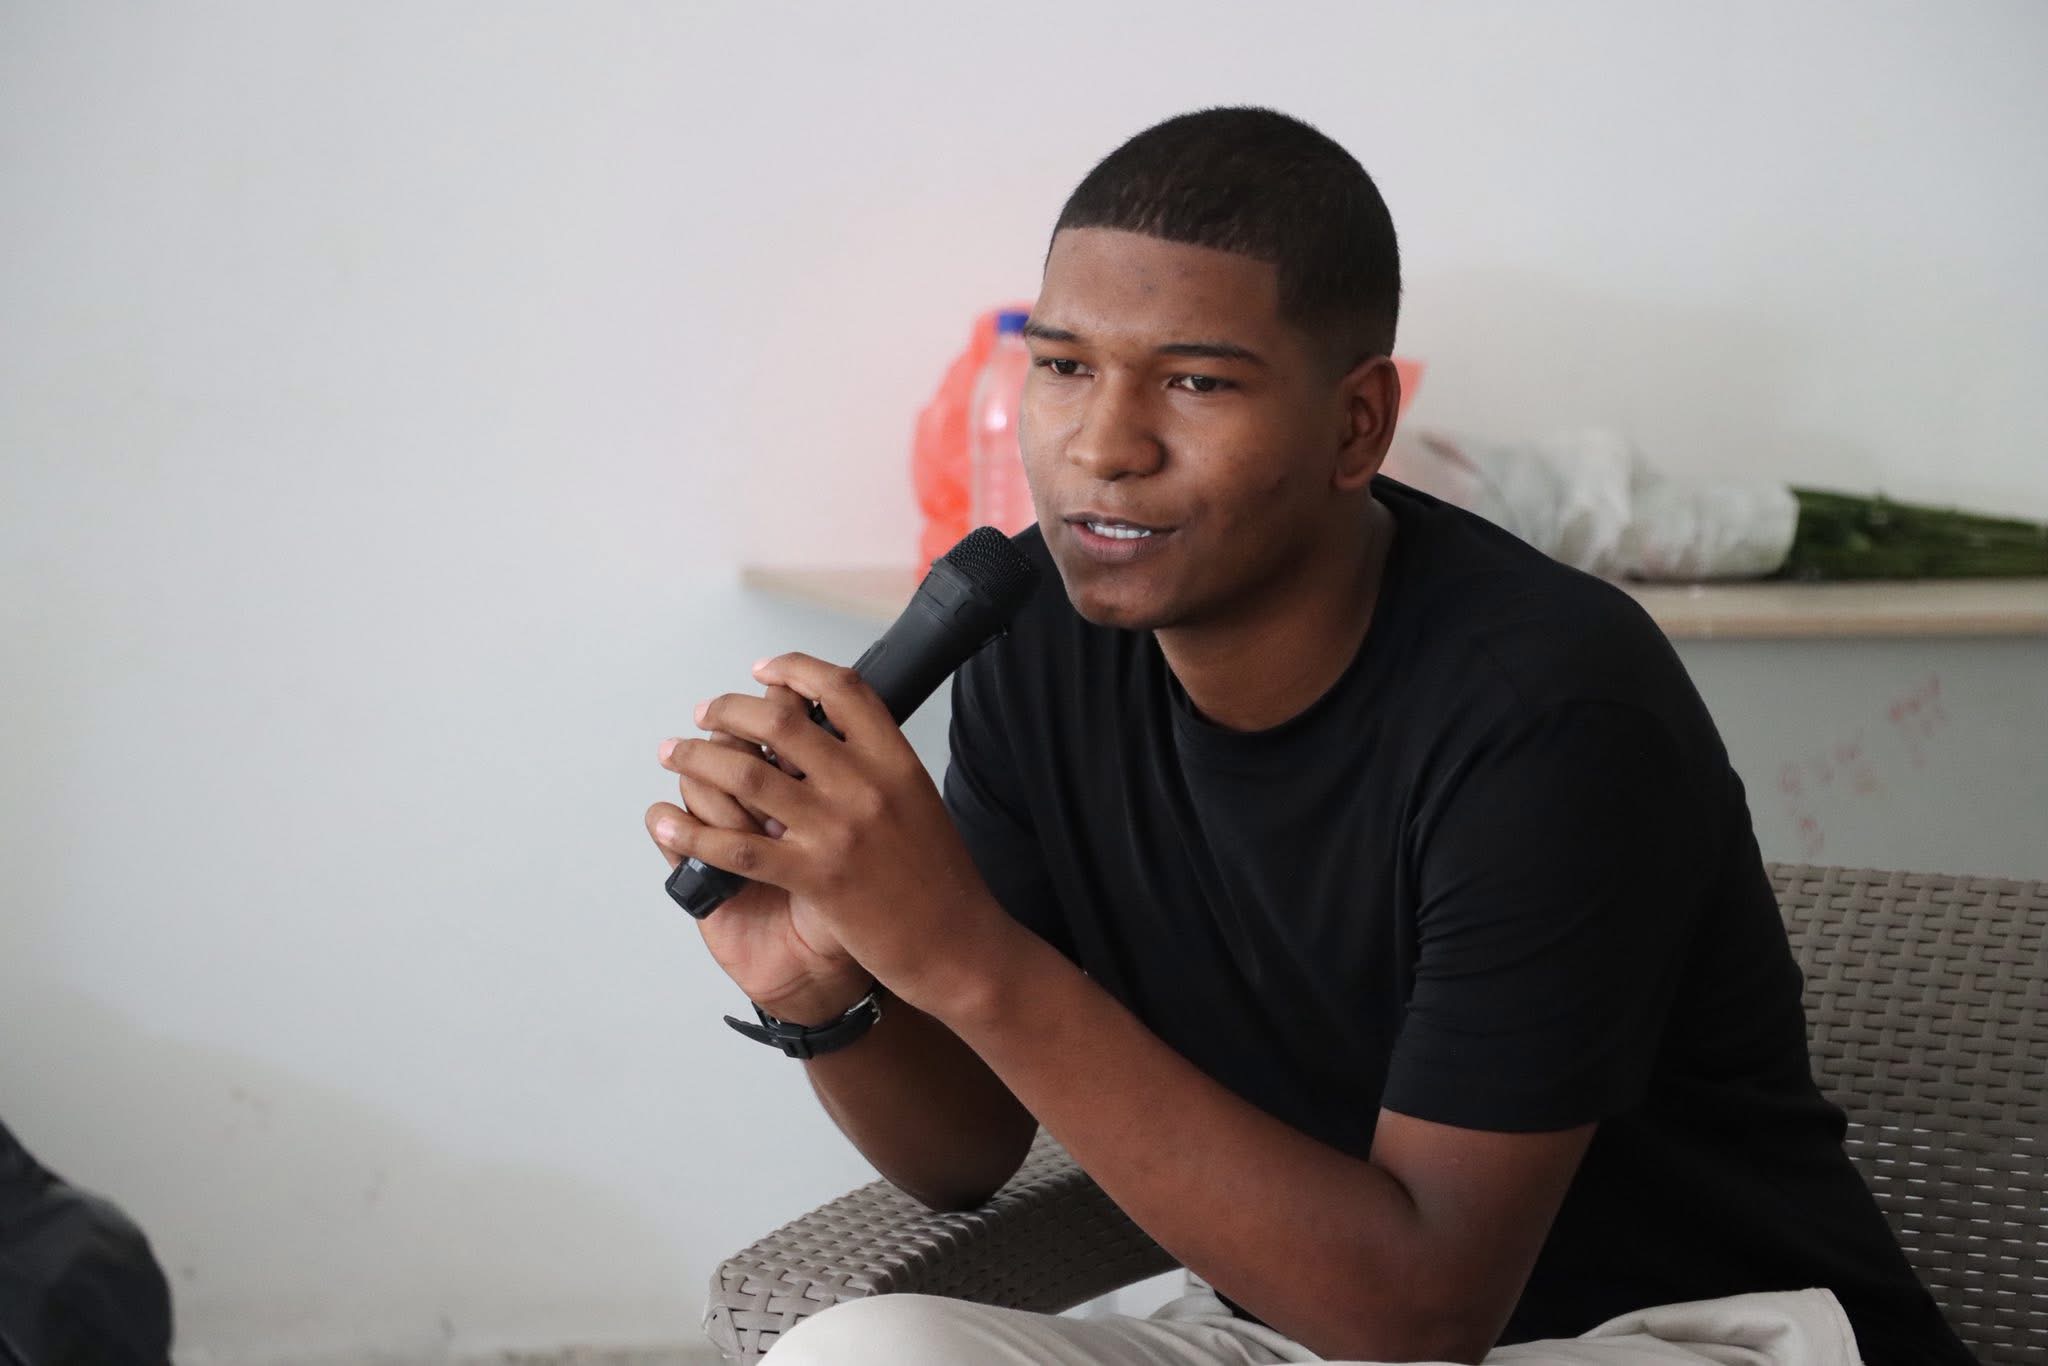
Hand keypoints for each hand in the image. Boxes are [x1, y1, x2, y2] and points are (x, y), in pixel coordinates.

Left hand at [656, 652, 1014, 1021]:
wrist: (959, 946)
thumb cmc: (942, 883)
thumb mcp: (919, 802)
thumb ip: (877, 768)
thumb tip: (829, 740)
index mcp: (895, 760)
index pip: (840, 689)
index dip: (793, 670)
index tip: (763, 671)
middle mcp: (865, 785)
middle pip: (779, 720)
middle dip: (728, 710)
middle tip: (705, 715)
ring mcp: (837, 829)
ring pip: (745, 773)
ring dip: (696, 758)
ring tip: (675, 754)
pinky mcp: (814, 876)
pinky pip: (736, 845)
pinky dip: (691, 831)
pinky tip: (666, 821)